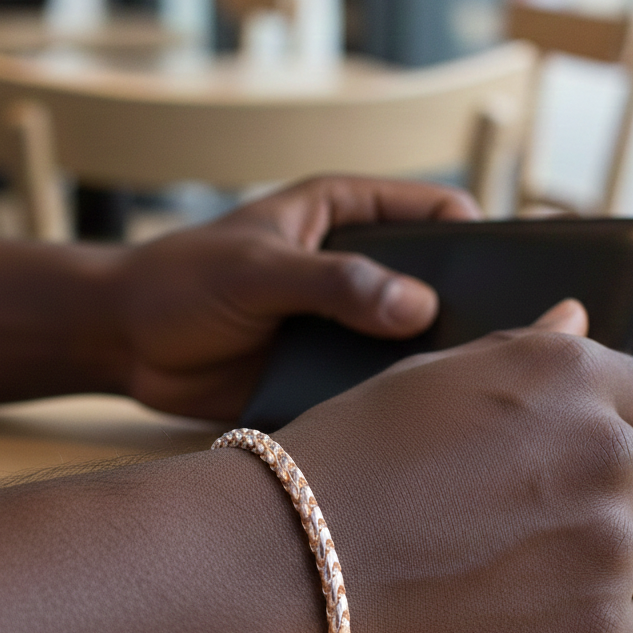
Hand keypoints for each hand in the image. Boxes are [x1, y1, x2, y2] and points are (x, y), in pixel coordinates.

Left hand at [110, 176, 480, 417]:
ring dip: (436, 358)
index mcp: (345, 213)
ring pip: (414, 337)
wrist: (125, 343)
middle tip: (505, 342)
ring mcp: (346, 321)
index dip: (476, 239)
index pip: (435, 213)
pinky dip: (399, 396)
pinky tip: (422, 420)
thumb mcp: (256, 271)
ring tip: (473, 389)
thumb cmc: (181, 281)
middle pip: (438, 280)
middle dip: (469, 307)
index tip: (506, 278)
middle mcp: (356, 266)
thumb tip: (419, 306)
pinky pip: (379, 381)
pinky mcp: (329, 369)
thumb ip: (333, 282)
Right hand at [276, 299, 632, 632]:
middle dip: (623, 502)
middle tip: (546, 526)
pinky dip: (590, 627)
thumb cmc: (345, 461)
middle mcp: (606, 450)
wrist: (286, 566)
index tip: (588, 460)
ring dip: (609, 567)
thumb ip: (522, 351)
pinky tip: (521, 619)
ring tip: (527, 576)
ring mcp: (606, 547)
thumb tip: (579, 317)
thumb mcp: (427, 380)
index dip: (629, 433)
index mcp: (570, 376)